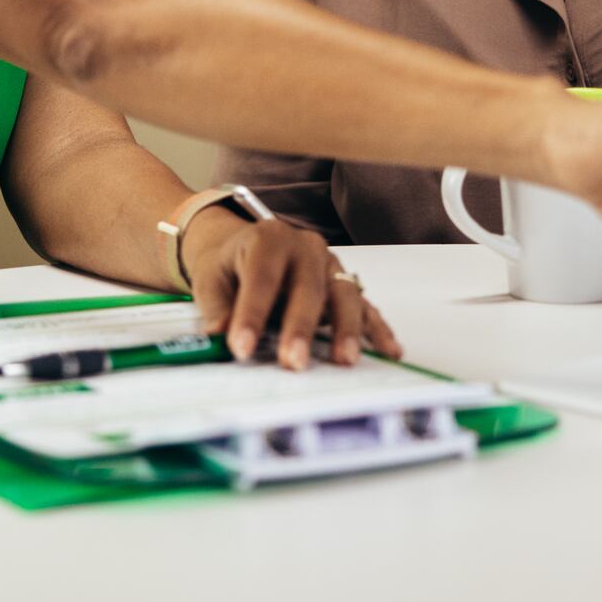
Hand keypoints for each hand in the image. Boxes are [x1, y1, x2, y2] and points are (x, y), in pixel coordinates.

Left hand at [182, 212, 402, 369]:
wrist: (245, 248)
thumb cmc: (230, 266)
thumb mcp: (211, 281)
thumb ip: (217, 308)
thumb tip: (219, 335)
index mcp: (268, 240)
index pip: (262, 278)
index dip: (251, 314)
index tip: (241, 348)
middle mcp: (305, 247)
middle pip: (308, 287)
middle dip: (301, 327)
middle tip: (293, 362)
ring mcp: (330, 265)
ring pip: (344, 294)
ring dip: (346, 329)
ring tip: (344, 360)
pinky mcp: (345, 284)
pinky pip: (365, 306)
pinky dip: (378, 329)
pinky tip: (390, 350)